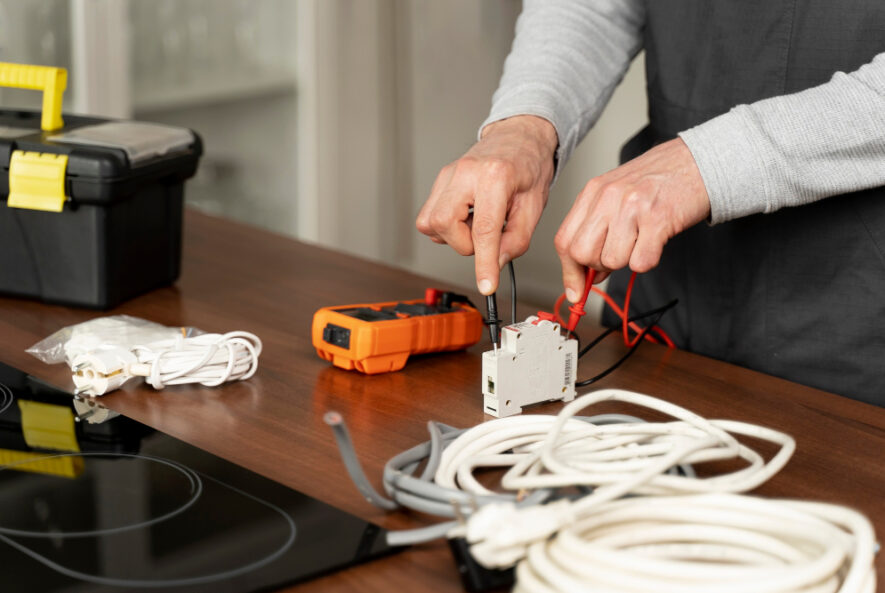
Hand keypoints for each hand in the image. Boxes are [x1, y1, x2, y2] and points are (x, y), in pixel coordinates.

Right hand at [416, 115, 557, 294]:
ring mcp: (448, 175)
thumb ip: (516, 240)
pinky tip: (465, 219)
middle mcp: (466, 172)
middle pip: (444, 224)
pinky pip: (428, 216)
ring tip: (475, 225)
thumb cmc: (528, 168)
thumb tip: (495, 264)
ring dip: (452, 236)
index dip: (485, 263)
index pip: (484, 229)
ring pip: (429, 223)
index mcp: (496, 177)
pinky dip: (445, 227)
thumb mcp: (533, 207)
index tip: (487, 285)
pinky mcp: (440, 180)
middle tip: (485, 238)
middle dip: (463, 243)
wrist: (518, 138)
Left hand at [554, 138, 709, 301]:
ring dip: (627, 260)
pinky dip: (648, 260)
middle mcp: (608, 196)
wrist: (699, 162)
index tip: (576, 291)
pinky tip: (656, 240)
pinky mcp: (658, 219)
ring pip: (612, 260)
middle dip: (598, 266)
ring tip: (641, 239)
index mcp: (594, 191)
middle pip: (582, 253)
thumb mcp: (616, 196)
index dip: (569, 271)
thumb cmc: (658, 181)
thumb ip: (596, 230)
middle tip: (619, 254)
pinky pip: (641, 262)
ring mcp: (632, 207)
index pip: (565, 240)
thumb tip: (586, 275)